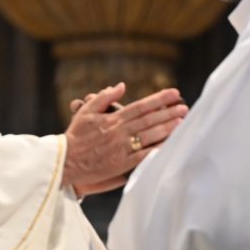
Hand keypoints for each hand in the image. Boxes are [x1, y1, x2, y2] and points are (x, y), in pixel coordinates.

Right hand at [63, 82, 186, 195]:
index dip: (159, 99)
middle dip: (169, 113)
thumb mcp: (86, 111)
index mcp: (113, 118)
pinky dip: (156, 151)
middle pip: (149, 120)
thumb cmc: (75, 136)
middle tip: (185, 107)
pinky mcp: (121, 164)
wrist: (65, 161)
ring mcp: (121, 148)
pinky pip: (143, 156)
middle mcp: (119, 132)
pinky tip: (169, 146)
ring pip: (149, 136)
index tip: (175, 93)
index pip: (141, 106)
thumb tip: (121, 86)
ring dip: (167, 129)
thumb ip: (104, 97)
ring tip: (182, 123)